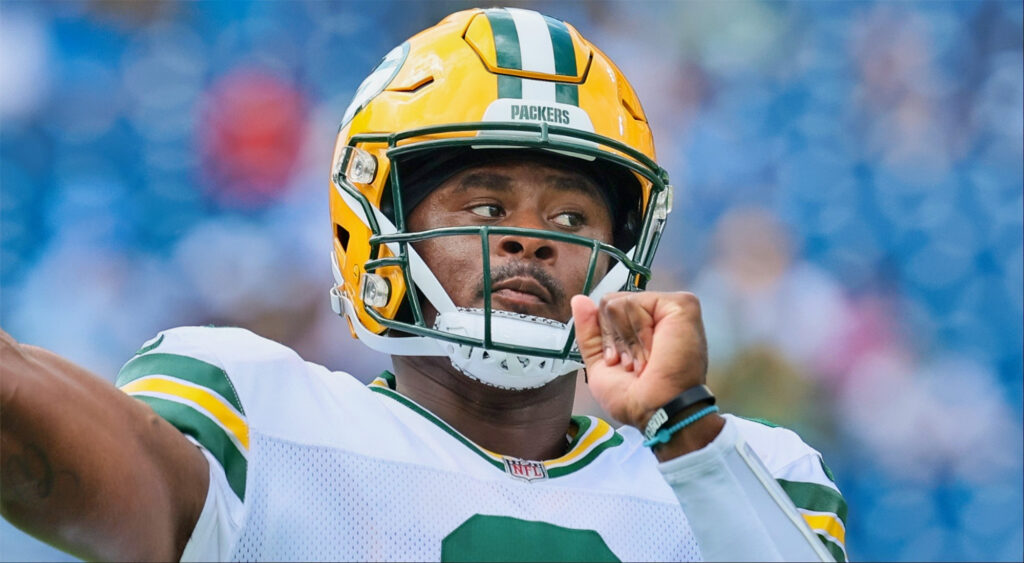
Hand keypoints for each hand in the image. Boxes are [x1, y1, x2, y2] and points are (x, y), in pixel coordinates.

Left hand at [570, 291, 708, 430]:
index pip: (608, 309)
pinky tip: (652, 351)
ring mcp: (670, 309)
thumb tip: (579, 300)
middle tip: (631, 364)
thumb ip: (589, 331)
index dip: (606, 337)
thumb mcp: (599, 364)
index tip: (617, 362)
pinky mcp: (680, 305)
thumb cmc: (636, 399)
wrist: (658, 411)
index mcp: (643, 327)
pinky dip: (637, 333)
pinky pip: (634, 303)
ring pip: (619, 303)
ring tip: (643, 361)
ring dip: (626, 341)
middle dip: (614, 338)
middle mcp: (658, 316)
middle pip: (610, 303)